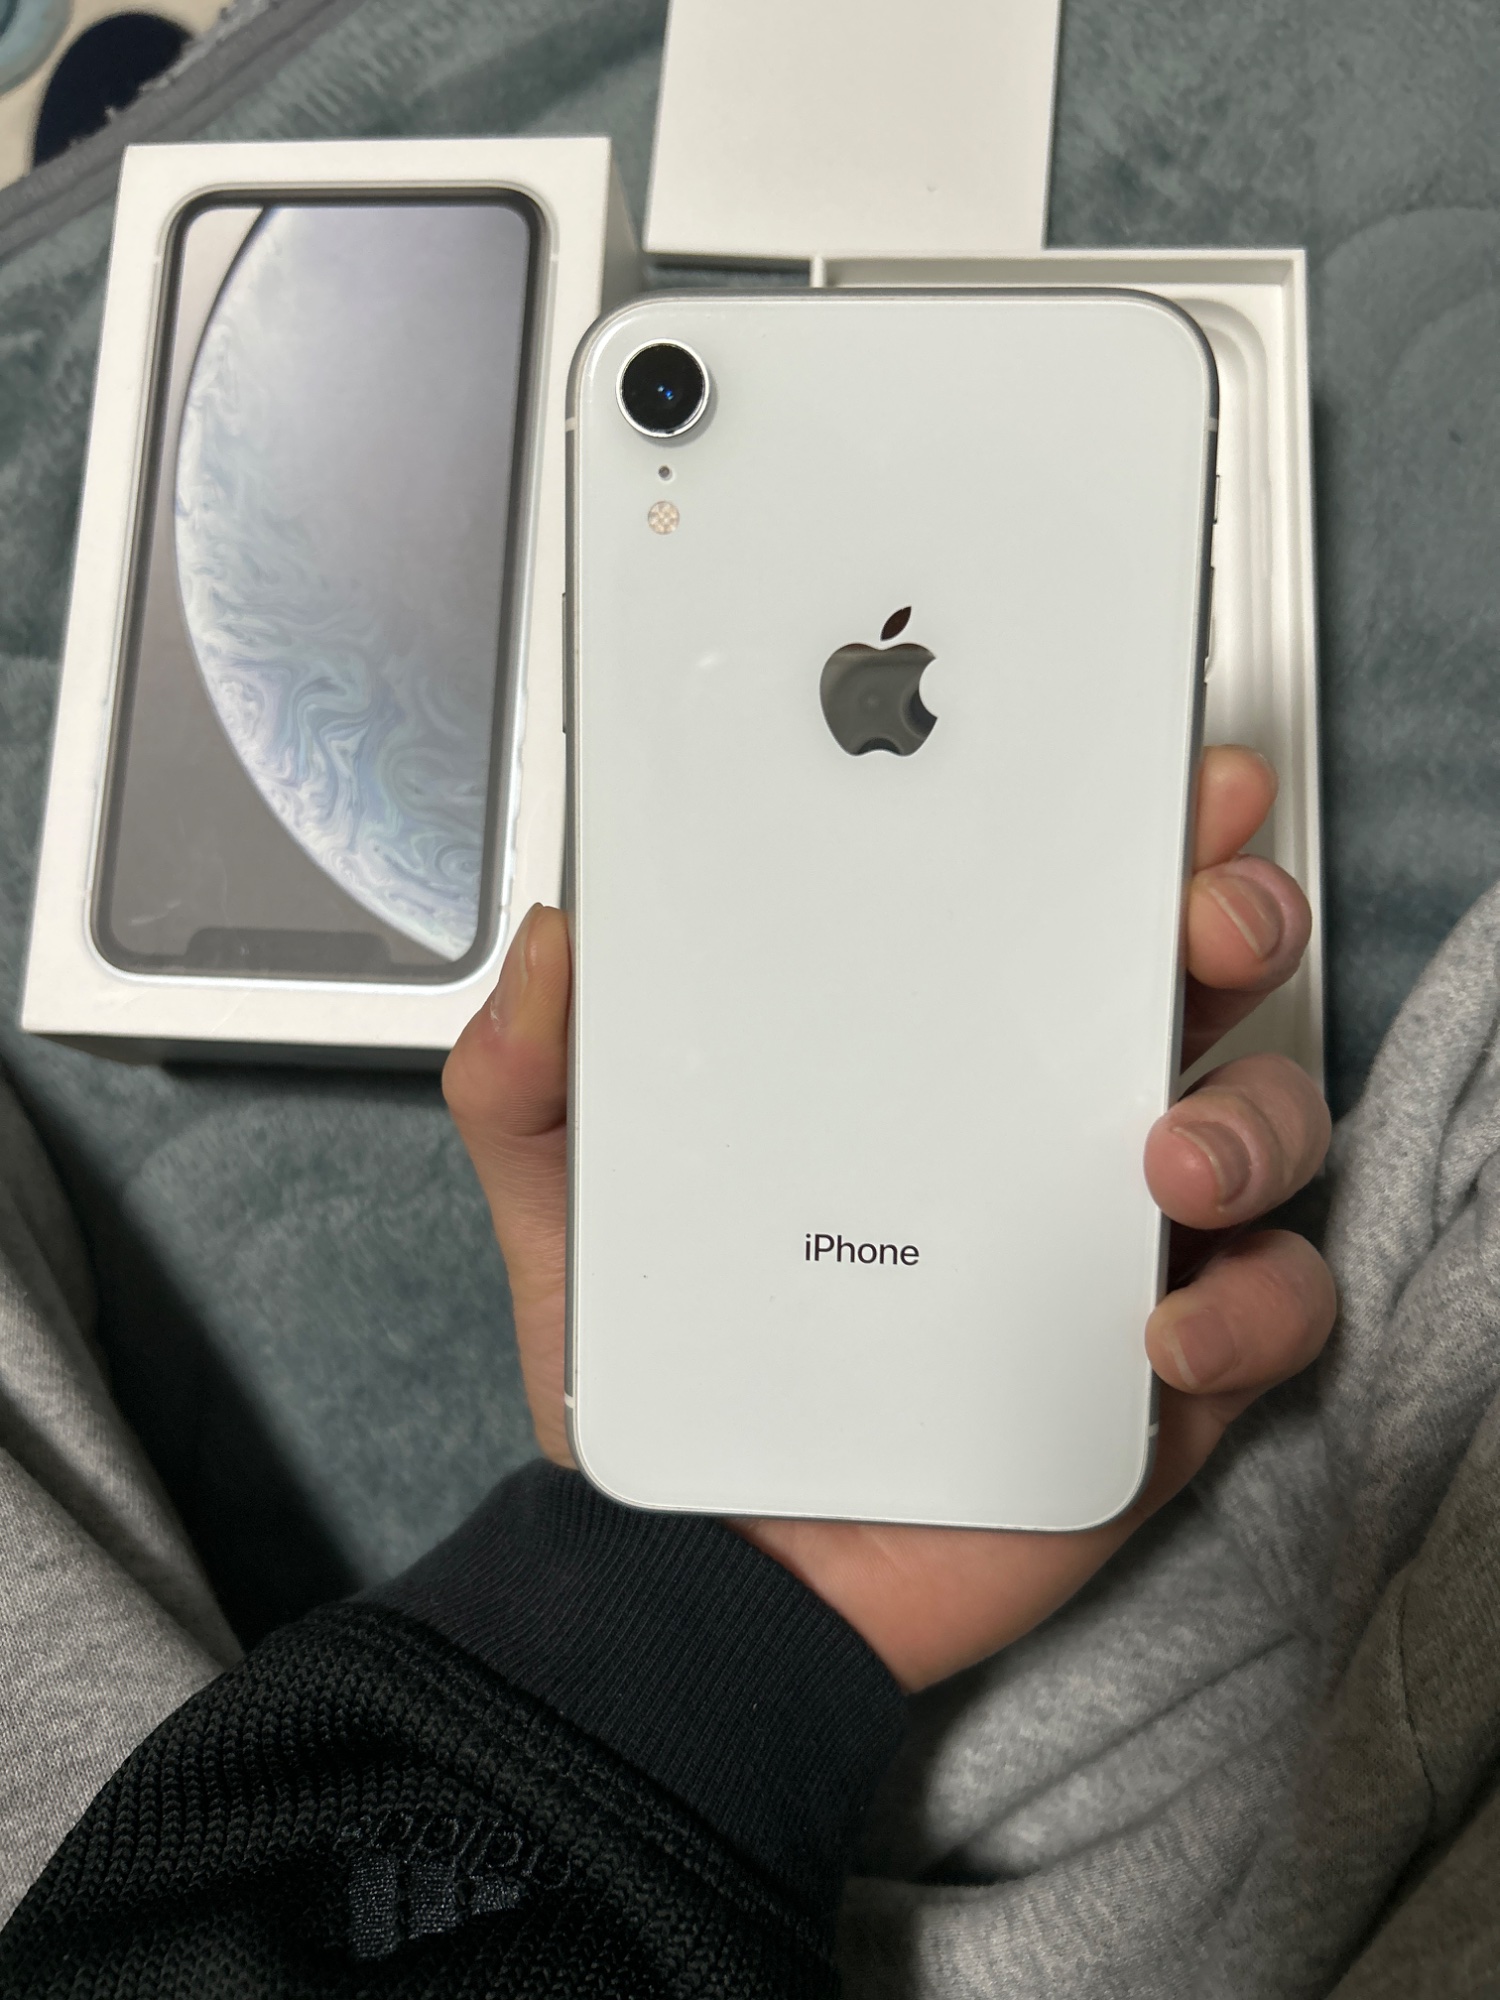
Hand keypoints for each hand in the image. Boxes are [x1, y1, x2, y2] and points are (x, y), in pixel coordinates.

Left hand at [444, 745, 1332, 1693]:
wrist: (711, 1577)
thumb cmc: (674, 1376)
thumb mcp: (574, 1212)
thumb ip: (534, 1082)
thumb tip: (555, 947)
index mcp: (931, 1055)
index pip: (1044, 906)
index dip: (1112, 827)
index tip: (1145, 773)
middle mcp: (1042, 1126)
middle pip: (1191, 983)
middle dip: (1231, 918)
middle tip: (1203, 914)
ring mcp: (1113, 1245)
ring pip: (1261, 1130)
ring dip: (1250, 1117)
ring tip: (1167, 1156)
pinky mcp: (1160, 1375)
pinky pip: (1267, 1316)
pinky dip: (1250, 1311)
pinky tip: (1164, 1329)